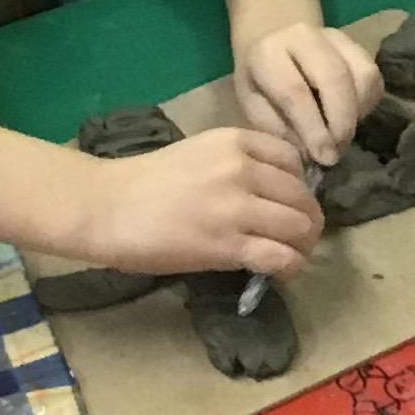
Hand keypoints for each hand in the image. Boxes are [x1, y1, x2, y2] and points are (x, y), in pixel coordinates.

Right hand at [80, 128, 322, 280]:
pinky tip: (283, 272)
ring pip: (299, 227)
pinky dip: (291, 267)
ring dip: (303, 245)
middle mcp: (242, 169)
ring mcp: (237, 207)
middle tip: (299, 237)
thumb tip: (269, 194)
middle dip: (307, 220)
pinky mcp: (228, 245)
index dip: (298, 186)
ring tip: (293, 256)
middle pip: (301, 197)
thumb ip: (236, 165)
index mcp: (235, 142)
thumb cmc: (143, 183)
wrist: (106, 206)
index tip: (289, 203)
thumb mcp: (198, 153)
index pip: (292, 161)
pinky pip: (280, 257)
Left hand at [235, 22, 380, 165]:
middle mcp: (303, 36)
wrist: (272, 38)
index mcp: (268, 53)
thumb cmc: (260, 81)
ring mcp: (334, 36)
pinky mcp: (355, 43)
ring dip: (357, 113)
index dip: (313, 129)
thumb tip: (311, 153)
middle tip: (337, 152)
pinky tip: (351, 117)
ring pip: (363, 74)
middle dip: (341, 123)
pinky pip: (373, 76)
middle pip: (335, 77)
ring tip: (342, 136)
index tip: (324, 157)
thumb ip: (280, 128)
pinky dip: (367, 103)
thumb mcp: (254, 107)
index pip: (295, 92)